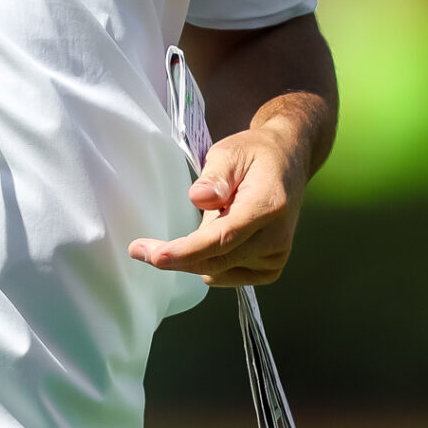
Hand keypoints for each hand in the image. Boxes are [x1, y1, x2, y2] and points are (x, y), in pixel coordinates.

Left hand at [127, 118, 308, 287]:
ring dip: (199, 253)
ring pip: (217, 271)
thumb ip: (215, 176)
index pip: (223, 237)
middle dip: (176, 257)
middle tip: (139, 248)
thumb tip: (198, 198)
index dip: (186, 251)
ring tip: (214, 217)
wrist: (288, 164)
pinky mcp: (270, 268)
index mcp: (268, 205)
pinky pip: (226, 275)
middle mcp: (276, 237)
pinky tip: (220, 235)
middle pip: (216, 261)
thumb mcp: (230, 152)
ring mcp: (276, 257)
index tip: (153, 255)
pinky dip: (213, 260)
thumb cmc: (254, 155)